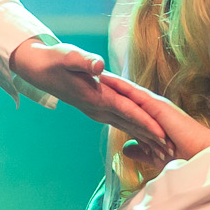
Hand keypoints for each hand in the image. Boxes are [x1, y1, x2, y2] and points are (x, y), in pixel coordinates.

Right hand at [8, 39, 170, 156]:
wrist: (38, 69)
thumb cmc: (54, 59)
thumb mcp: (69, 56)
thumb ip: (85, 61)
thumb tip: (99, 66)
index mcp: (97, 97)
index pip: (128, 111)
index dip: (146, 122)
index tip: (163, 135)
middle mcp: (98, 109)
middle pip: (131, 125)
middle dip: (151, 139)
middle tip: (171, 152)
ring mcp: (97, 112)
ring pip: (126, 128)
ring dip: (144, 140)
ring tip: (163, 152)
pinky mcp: (97, 110)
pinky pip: (120, 124)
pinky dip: (133, 133)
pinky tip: (144, 141)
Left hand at [97, 72, 209, 165]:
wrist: (202, 156)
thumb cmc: (183, 158)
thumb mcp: (153, 154)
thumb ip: (140, 149)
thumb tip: (126, 148)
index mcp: (152, 118)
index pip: (129, 104)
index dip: (115, 96)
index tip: (98, 89)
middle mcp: (154, 108)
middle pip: (127, 93)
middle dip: (111, 83)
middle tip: (90, 71)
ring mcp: (156, 105)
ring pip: (129, 90)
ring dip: (112, 80)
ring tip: (93, 70)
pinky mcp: (157, 106)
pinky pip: (135, 94)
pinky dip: (120, 86)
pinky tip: (106, 79)